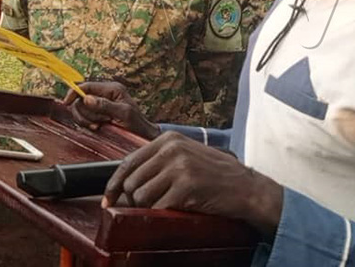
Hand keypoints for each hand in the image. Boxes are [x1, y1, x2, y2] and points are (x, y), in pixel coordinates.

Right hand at [63, 81, 159, 139]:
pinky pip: (84, 116)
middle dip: (85, 112)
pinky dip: (87, 122)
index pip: (86, 85)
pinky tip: (98, 127)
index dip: (74, 92)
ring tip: (100, 124)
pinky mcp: (98, 112)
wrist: (142, 134)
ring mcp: (101, 103)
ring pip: (81, 108)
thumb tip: (87, 99)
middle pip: (81, 98)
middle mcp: (105, 93)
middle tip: (98, 122)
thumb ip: (105, 105)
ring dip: (87, 119)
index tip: (66, 102)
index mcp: (112, 88)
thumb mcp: (123, 113)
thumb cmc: (137, 123)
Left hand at [103, 131, 283, 237]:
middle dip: (133, 200)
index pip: (127, 162)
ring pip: (141, 196)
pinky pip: (158, 208)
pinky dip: (162, 214)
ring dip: (149, 207)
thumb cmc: (215, 175)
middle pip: (132, 182)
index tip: (108, 199)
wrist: (246, 188)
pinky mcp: (186, 187)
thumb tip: (126, 181)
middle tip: (145, 207)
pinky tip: (177, 209)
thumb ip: (158, 161)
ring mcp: (179, 167)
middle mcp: (172, 149)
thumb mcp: (186, 156)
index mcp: (169, 139)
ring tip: (167, 205)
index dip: (114, 184)